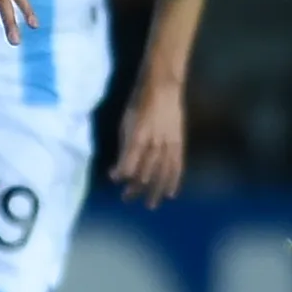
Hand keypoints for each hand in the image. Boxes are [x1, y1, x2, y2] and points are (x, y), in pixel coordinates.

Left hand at [111, 78, 184, 206]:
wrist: (163, 87)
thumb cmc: (139, 102)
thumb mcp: (126, 122)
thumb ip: (125, 145)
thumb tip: (119, 166)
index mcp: (138, 136)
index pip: (129, 163)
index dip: (121, 173)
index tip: (113, 178)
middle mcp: (154, 142)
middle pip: (145, 171)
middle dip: (135, 187)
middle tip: (126, 199)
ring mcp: (169, 143)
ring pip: (162, 172)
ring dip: (155, 190)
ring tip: (150, 204)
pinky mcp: (179, 142)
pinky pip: (177, 166)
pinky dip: (174, 180)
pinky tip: (170, 193)